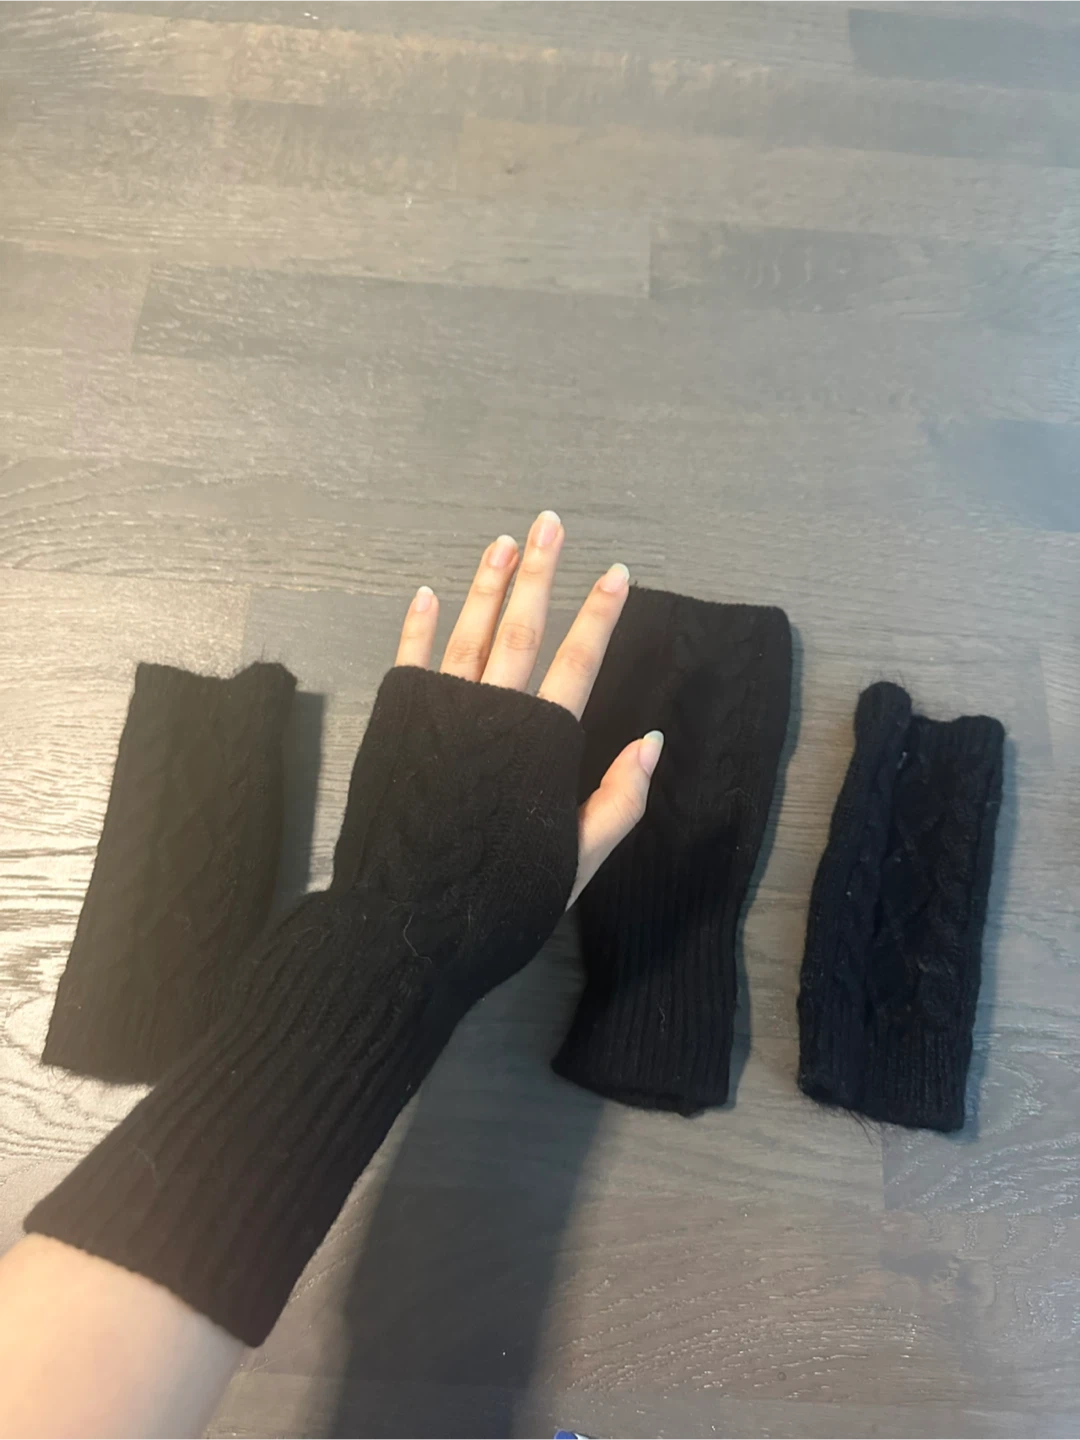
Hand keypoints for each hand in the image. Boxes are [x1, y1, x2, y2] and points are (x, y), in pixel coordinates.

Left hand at [393, 510, 662, 906]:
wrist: (404, 925)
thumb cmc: (496, 901)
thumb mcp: (575, 863)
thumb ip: (618, 802)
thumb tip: (652, 742)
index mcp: (537, 744)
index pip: (578, 662)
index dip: (599, 615)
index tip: (616, 574)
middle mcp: (489, 715)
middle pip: (521, 628)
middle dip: (540, 572)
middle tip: (550, 524)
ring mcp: (439, 715)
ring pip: (468, 633)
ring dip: (486, 583)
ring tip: (503, 541)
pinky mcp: (395, 725)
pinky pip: (411, 661)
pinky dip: (420, 625)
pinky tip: (430, 593)